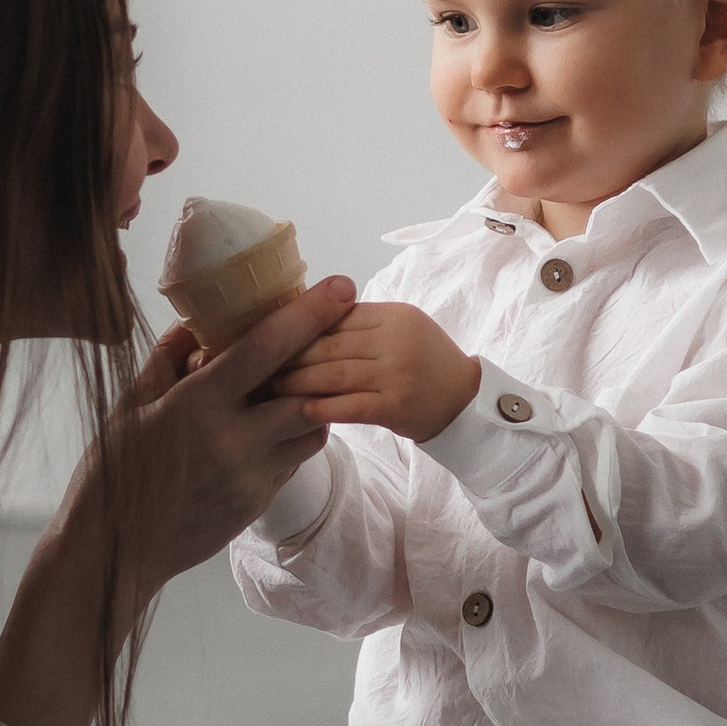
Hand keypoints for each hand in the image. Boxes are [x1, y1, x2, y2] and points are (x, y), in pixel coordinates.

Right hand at [112, 274, 360, 587]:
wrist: (112, 551)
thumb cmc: (113, 472)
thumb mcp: (129, 405)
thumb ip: (168, 359)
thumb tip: (198, 322)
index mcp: (197, 405)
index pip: (266, 349)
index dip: (308, 314)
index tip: (340, 286)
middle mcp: (233, 440)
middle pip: (306, 388)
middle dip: (324, 358)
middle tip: (333, 332)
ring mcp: (251, 476)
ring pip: (311, 429)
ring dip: (312, 401)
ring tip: (297, 384)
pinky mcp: (258, 503)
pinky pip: (292, 461)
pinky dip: (290, 437)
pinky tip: (269, 428)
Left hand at [274, 300, 478, 443]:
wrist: (466, 401)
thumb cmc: (425, 363)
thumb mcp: (400, 329)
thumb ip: (361, 323)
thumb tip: (305, 317)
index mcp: (392, 315)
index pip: (335, 317)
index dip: (300, 328)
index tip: (271, 338)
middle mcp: (395, 339)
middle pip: (329, 345)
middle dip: (290, 355)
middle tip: (260, 366)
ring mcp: (396, 373)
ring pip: (334, 374)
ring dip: (298, 382)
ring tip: (274, 388)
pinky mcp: (397, 405)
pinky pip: (351, 405)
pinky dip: (323, 407)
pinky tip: (301, 410)